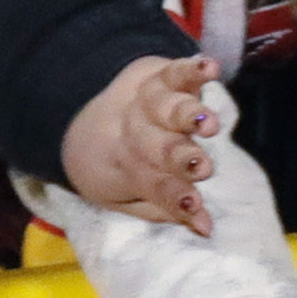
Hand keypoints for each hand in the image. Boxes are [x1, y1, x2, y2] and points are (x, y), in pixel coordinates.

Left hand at [59, 51, 215, 229]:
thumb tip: (206, 228)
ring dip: (187, 116)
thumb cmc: (126, 168)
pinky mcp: (159, 77)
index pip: (155, 185)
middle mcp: (137, 135)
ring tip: (208, 124)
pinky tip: (211, 69)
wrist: (85, 124)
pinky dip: (192, 68)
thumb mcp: (133, 198)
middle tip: (202, 168)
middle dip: (180, 157)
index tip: (197, 211)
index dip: (176, 198)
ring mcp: (146, 104)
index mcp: (130, 169)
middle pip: (159, 147)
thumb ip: (167, 209)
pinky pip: (175, 71)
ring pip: (166, 109)